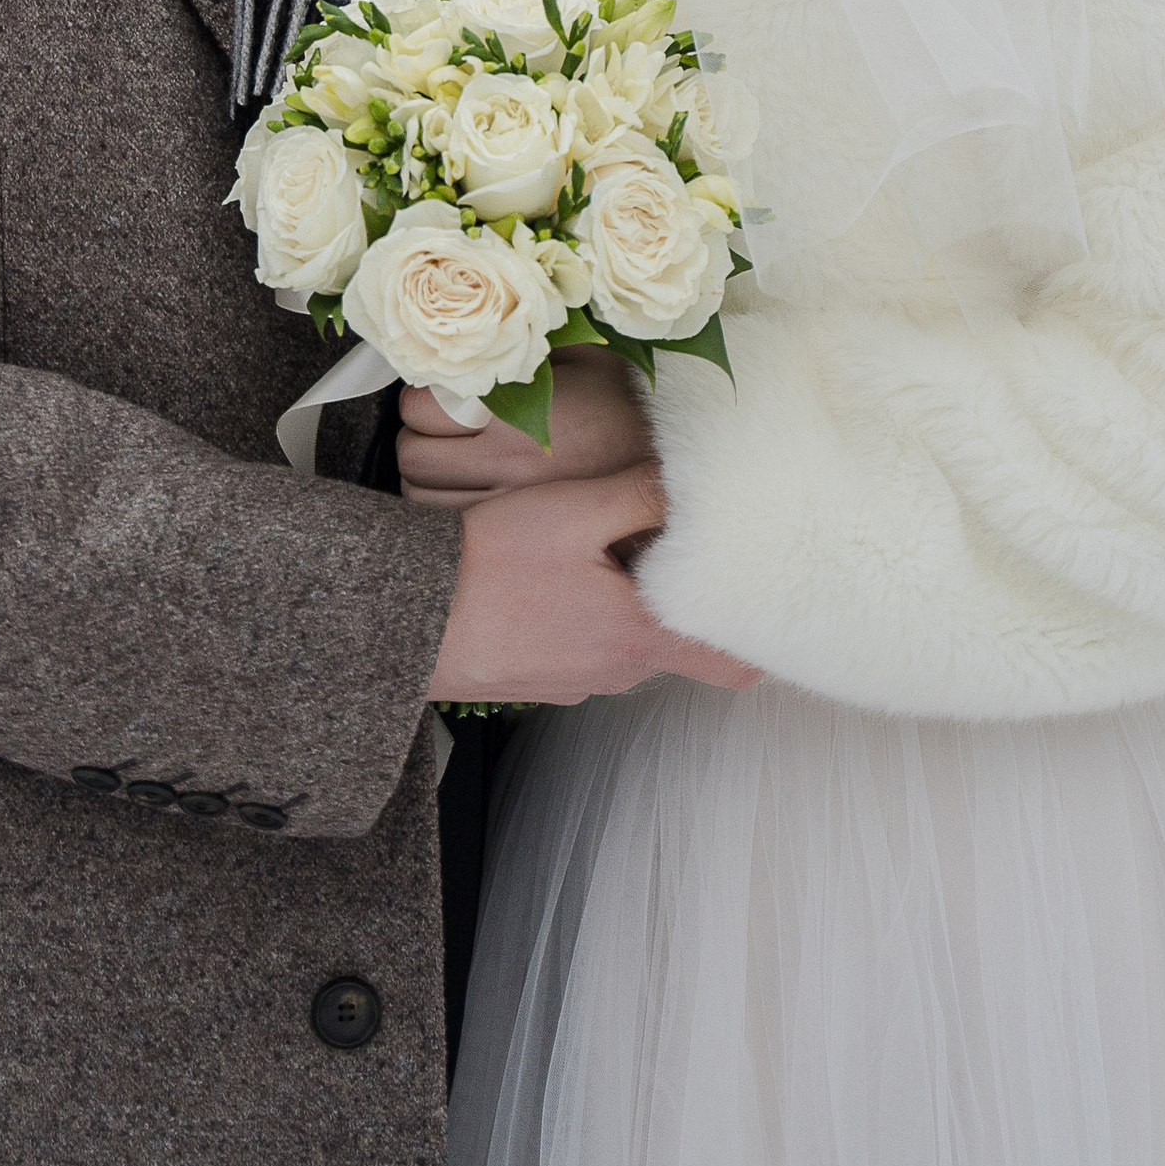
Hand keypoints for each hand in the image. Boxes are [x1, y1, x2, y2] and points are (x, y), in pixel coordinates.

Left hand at [397, 348, 653, 509]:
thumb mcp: (582, 352)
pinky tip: (468, 494)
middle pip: (412, 457)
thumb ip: (524, 343)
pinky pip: (450, 530)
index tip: (441, 395)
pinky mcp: (517, 538)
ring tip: (453, 461)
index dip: (422, 398)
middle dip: (418, 438)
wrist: (678, 468)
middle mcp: (506, 465)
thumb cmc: (630, 402)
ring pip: (422, 500)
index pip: (421, 408)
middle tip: (441, 429)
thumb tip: (476, 324)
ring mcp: (510, 509)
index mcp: (516, 411)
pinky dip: (446, 511)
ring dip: (428, 477)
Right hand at [426, 462, 759, 705]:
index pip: (735, 661)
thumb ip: (643, 496)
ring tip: (589, 544)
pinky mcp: (540, 678)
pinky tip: (546, 574)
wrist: (403, 624)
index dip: (758, 631)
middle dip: (674, 590)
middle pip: (675, 636)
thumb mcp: (573, 511)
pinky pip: (581, 642)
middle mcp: (617, 671)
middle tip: (661, 535)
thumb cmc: (487, 566)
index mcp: (641, 635)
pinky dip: (578, 611)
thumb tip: (694, 484)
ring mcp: (576, 681)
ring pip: (624, 636)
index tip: (761, 589)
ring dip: (619, 597)